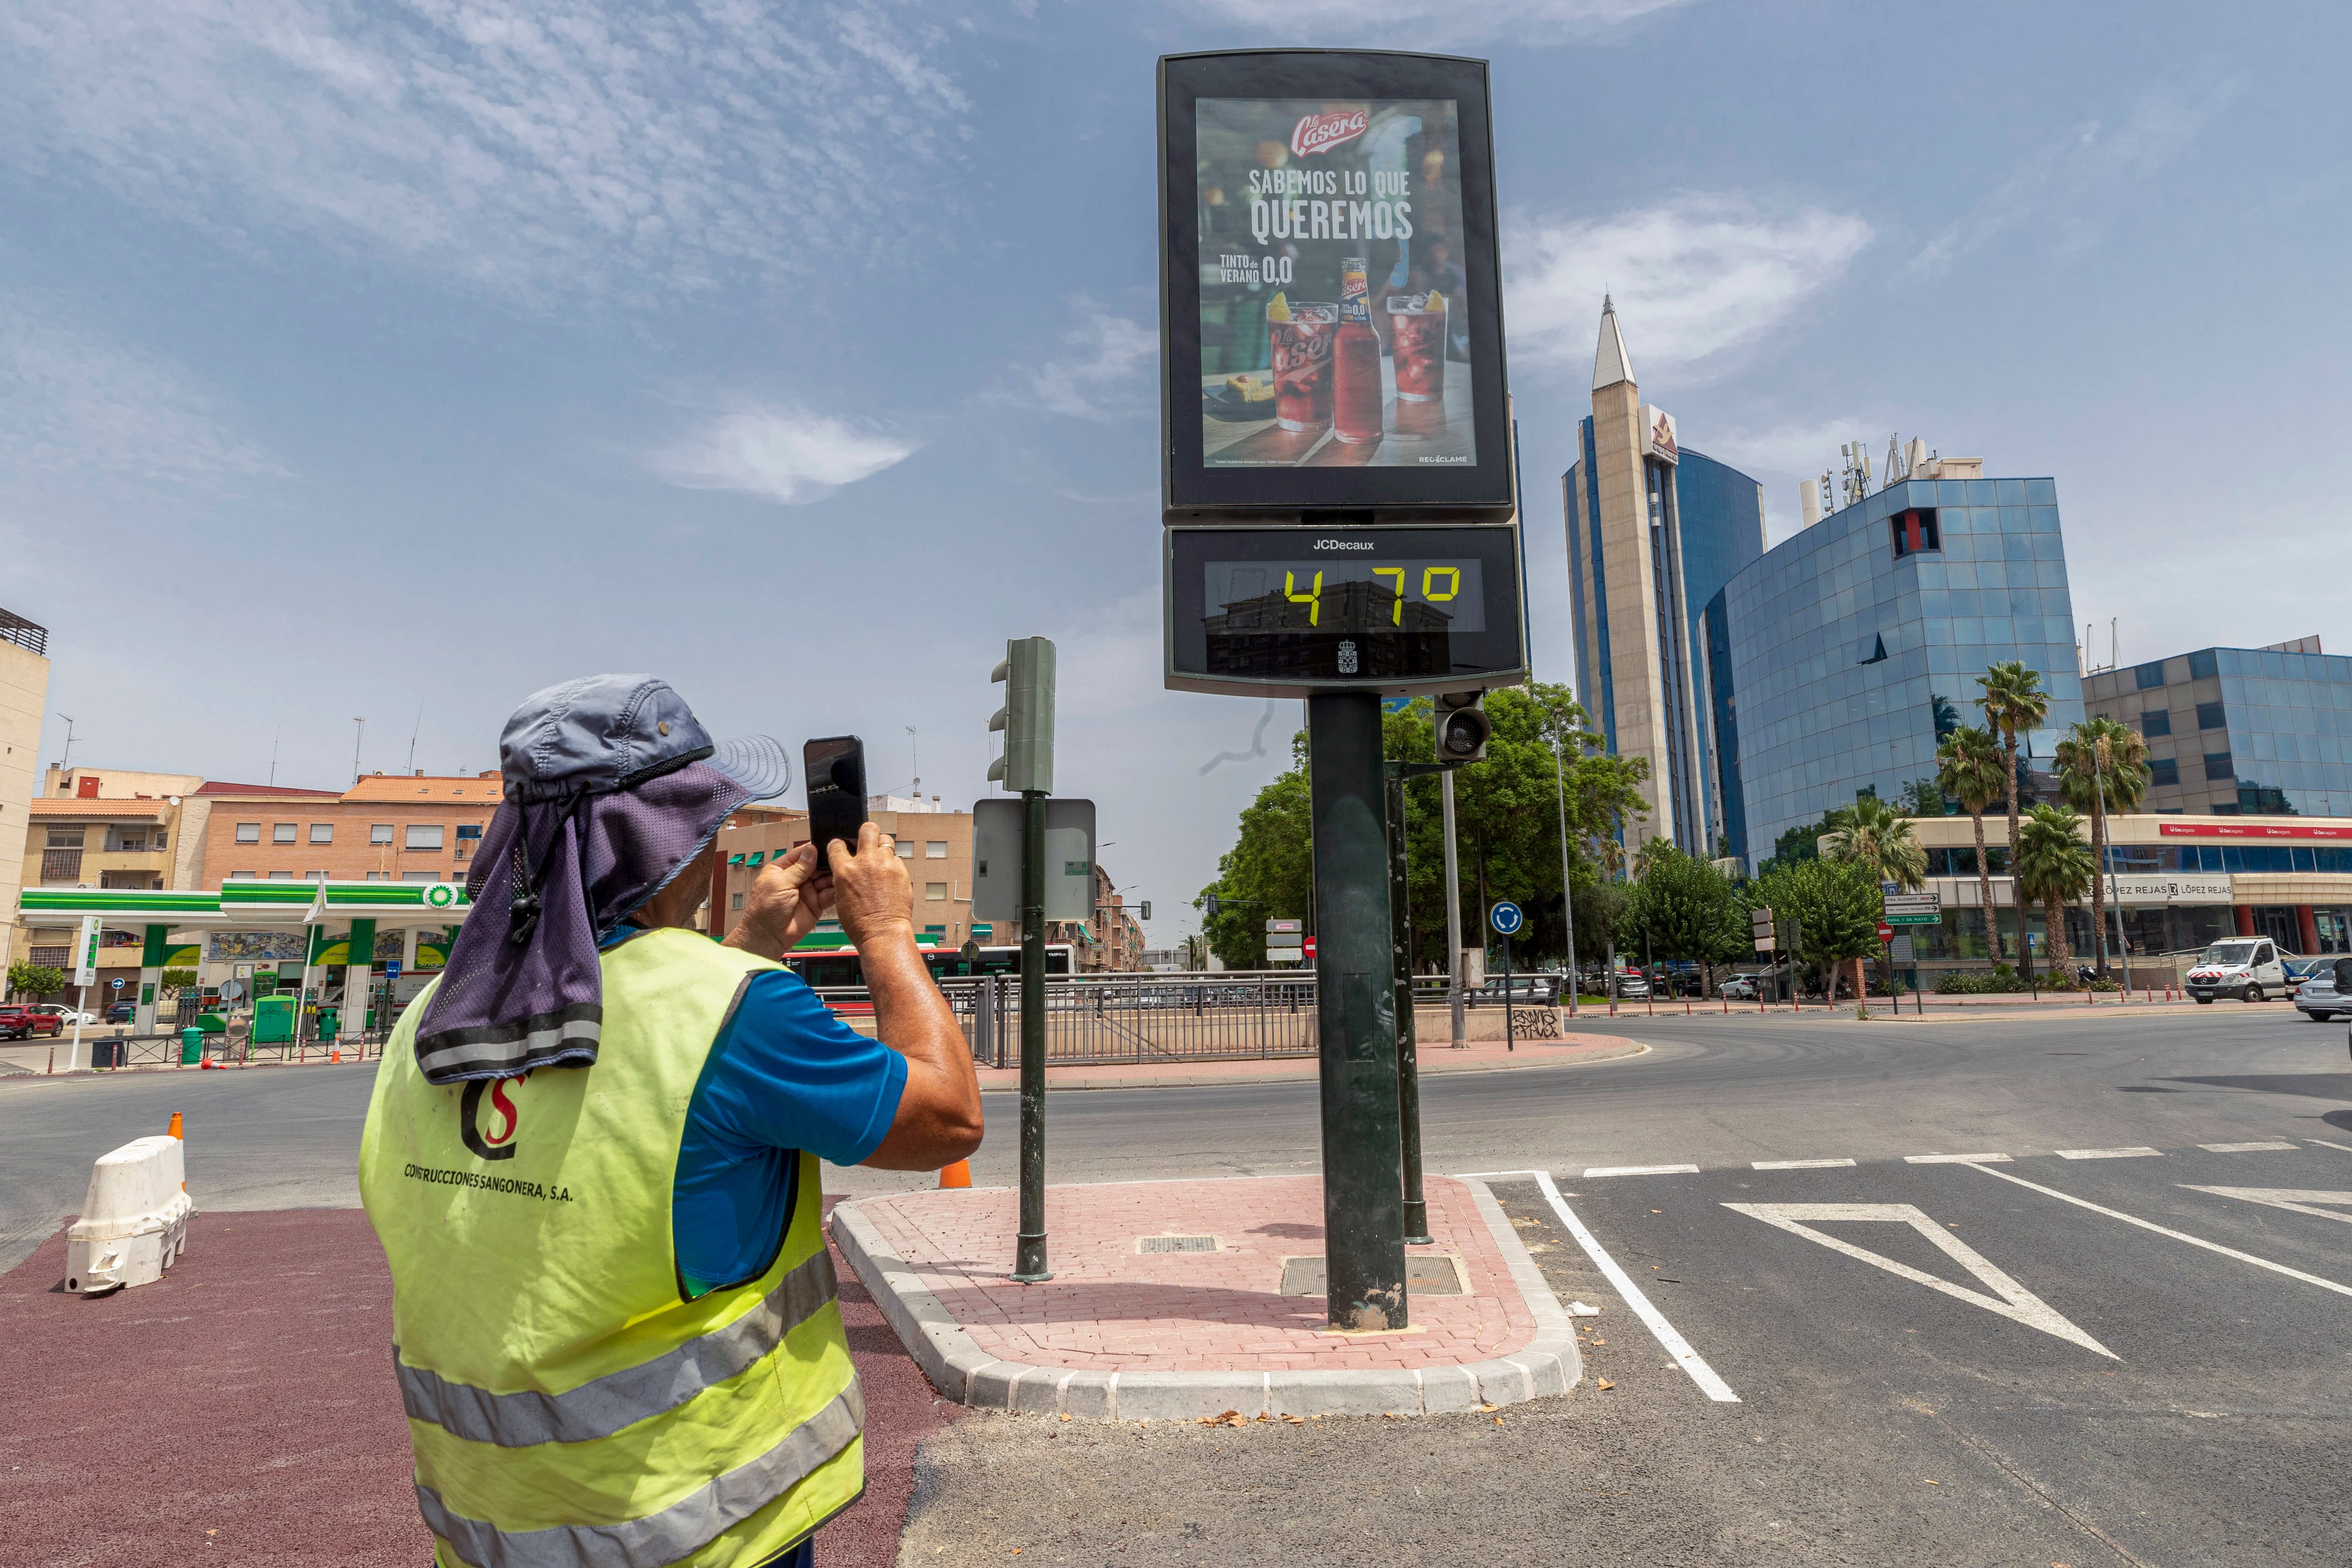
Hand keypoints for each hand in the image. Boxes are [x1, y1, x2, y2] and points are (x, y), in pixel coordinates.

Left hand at [722, 842, 832, 961]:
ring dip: (833, 876)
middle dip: (827, 862)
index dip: (814, 849)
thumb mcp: (781, 883)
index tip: (829, 844)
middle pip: (817, 865)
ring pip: (825, 878)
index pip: (802, 854)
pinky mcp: (817, 904)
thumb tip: (811, 849)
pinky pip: (829, 894)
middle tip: (839, 859)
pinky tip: (841, 886)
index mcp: (783, 869)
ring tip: (842, 873)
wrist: (769, 936)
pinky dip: (835, 890)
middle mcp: (797, 878)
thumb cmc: (766, 908)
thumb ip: (799, 868)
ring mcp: (808, 891)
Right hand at [827, 822, 914, 950]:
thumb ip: (844, 876)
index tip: (843, 846)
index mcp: (845, 870)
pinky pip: (896, 859)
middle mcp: (865, 862)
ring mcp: (885, 864)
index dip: (839, 844)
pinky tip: (889, 876)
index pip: (837, 844)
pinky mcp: (901, 870)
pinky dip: (892, 864)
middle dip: (866, 832)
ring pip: (886, 840)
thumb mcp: (840, 897)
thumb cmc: (860, 923)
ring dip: (882, 847)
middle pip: (867, 829)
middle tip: (866, 840)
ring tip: (880, 858)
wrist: (882, 932)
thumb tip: (847, 867)